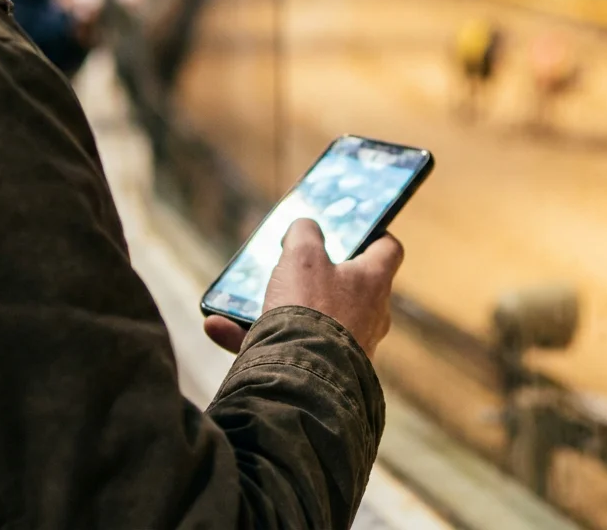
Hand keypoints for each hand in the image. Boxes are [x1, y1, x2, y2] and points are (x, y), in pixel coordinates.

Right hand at [204, 219, 403, 357]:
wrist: (301, 380)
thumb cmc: (308, 309)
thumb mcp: (301, 257)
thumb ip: (304, 233)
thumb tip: (305, 227)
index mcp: (372, 282)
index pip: (388, 250)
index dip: (374, 235)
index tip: (355, 230)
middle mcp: (370, 316)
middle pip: (348, 287)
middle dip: (317, 277)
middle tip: (292, 266)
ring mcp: (350, 348)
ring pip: (312, 321)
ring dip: (276, 310)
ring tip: (240, 302)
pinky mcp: (325, 373)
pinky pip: (288, 348)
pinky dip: (254, 338)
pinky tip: (218, 328)